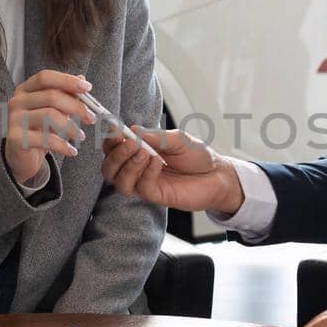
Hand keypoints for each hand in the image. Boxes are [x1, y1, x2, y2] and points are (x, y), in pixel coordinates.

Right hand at [3, 69, 93, 183]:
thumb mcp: (53, 111)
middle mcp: (17, 101)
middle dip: (76, 106)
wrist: (20, 158)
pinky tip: (71, 151)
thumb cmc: (38, 130)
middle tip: (91, 117)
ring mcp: (14, 119)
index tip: (87, 88)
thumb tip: (82, 78)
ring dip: (71, 127)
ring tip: (81, 136)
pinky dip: (63, 146)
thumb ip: (65, 94)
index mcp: (25, 89)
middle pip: (51, 96)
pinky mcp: (15, 138)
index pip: (46, 77)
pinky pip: (45, 139)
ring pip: (49, 116)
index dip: (67, 80)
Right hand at [100, 127, 244, 213]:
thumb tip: (133, 130)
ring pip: (120, 181)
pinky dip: (146, 173)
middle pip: (109, 168)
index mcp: (138, 151)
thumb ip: (156, 136)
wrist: (217, 174)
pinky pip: (142, 187)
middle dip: (116, 155)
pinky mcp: (156, 196)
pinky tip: (158, 163)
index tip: (116, 131)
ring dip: (128, 165)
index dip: (110, 141)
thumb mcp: (177, 139)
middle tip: (131, 144)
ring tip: (145, 153)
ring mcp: (145, 183)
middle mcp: (137, 169)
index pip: (113, 148)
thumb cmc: (196, 156)